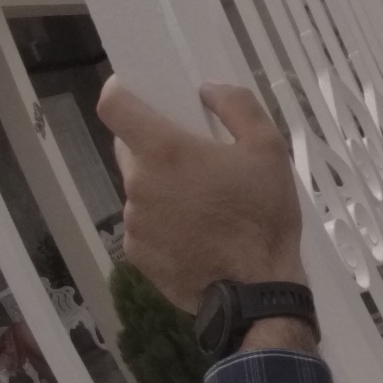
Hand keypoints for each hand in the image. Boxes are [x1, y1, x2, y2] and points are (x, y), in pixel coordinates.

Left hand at [95, 75, 308, 316]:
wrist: (257, 292)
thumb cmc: (263, 215)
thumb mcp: (269, 149)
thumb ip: (237, 105)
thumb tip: (207, 90)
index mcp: (164, 151)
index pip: (113, 106)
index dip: (119, 91)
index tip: (133, 91)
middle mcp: (138, 184)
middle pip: (128, 149)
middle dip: (153, 145)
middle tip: (192, 158)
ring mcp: (133, 222)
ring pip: (140, 189)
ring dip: (161, 188)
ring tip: (202, 205)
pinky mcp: (136, 255)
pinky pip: (144, 225)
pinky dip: (162, 223)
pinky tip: (195, 235)